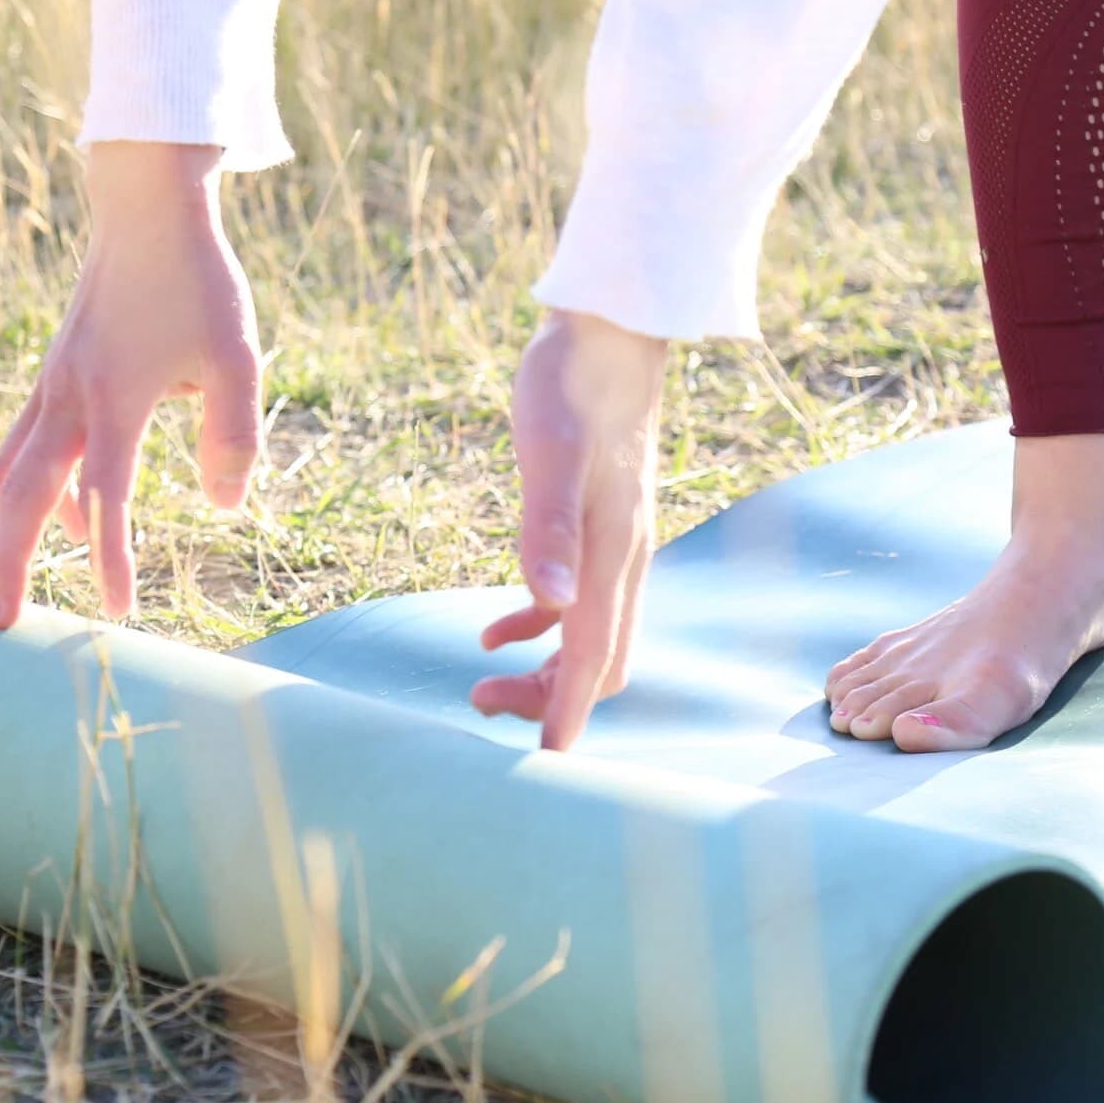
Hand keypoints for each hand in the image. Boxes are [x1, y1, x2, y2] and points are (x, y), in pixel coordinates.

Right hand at [0, 142, 262, 627]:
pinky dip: (26, 492)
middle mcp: (68, 399)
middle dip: (5, 563)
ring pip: (5, 473)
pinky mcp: (53, 379)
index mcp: (115, 399)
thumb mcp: (238, 358)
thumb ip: (233, 436)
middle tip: (0, 627)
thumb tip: (223, 507)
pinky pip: (24, 448)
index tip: (120, 614)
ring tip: (3, 587)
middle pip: (17, 496)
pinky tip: (60, 519)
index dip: (110, 558)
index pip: (105, 497)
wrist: (145, 213)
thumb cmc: (198, 284)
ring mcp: (52, 388)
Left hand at [472, 311, 667, 750]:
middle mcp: (624, 562)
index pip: (592, 659)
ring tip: (479, 683)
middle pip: (597, 665)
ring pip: (588, 641)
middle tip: (479, 708)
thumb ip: (547, 527)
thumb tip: (549, 602)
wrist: (611, 333)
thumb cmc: (574, 385)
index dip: (567, 716)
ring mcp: (616, 549)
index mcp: (612, 555)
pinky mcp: (600, 530)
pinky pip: (575, 606)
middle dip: (548, 703)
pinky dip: (536, 631)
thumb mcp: (549, 453)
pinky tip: (493, 632)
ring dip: (540, 674)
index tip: (546, 769)